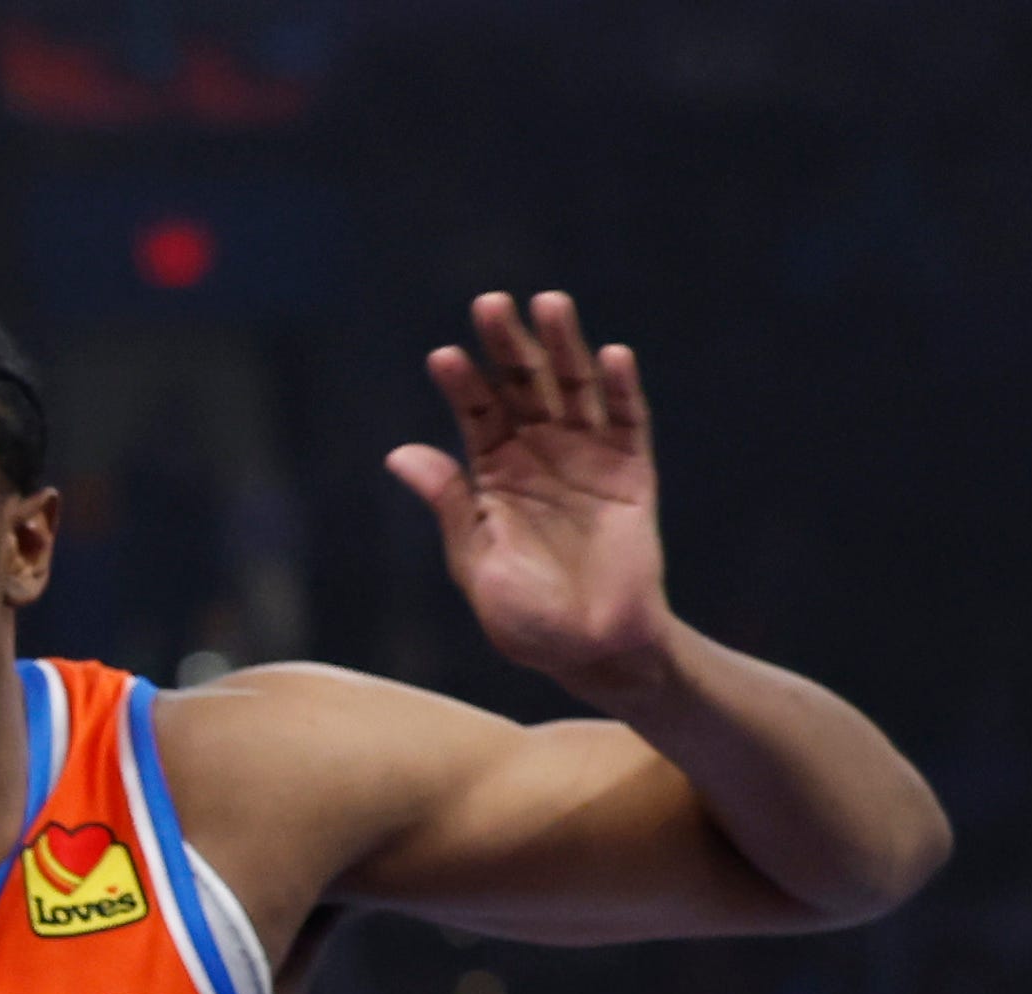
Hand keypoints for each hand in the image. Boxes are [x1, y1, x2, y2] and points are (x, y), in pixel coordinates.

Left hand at [383, 291, 673, 697]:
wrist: (591, 651)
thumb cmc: (526, 617)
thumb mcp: (477, 560)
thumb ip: (450, 503)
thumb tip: (399, 453)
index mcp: (494, 475)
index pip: (475, 414)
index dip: (460, 384)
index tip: (443, 357)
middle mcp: (540, 454)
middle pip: (522, 386)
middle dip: (507, 345)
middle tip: (490, 303)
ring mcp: (588, 458)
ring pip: (574, 389)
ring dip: (564, 346)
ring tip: (550, 304)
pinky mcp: (632, 472)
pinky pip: (630, 421)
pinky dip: (622, 389)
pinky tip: (611, 355)